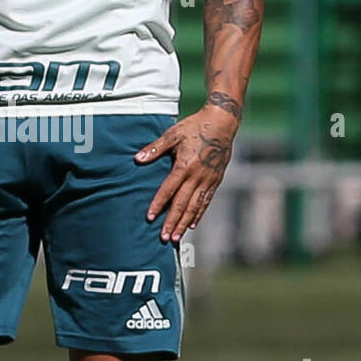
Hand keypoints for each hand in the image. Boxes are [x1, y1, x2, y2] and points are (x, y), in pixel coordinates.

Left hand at [135, 104, 238, 240]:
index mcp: (185, 165)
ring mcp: (208, 180)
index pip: (168, 190)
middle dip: (172, 222)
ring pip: (195, 206)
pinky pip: (206, 201)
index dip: (158, 204)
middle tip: (164, 238)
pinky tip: (193, 225)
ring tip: (177, 237)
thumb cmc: (195, 126)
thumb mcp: (173, 134)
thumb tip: (137, 158)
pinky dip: (199, 214)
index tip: (150, 217)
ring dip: (185, 223)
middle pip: (182, 204)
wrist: (223, 123)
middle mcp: (197, 176)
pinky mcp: (216, 180)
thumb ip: (155, 148)